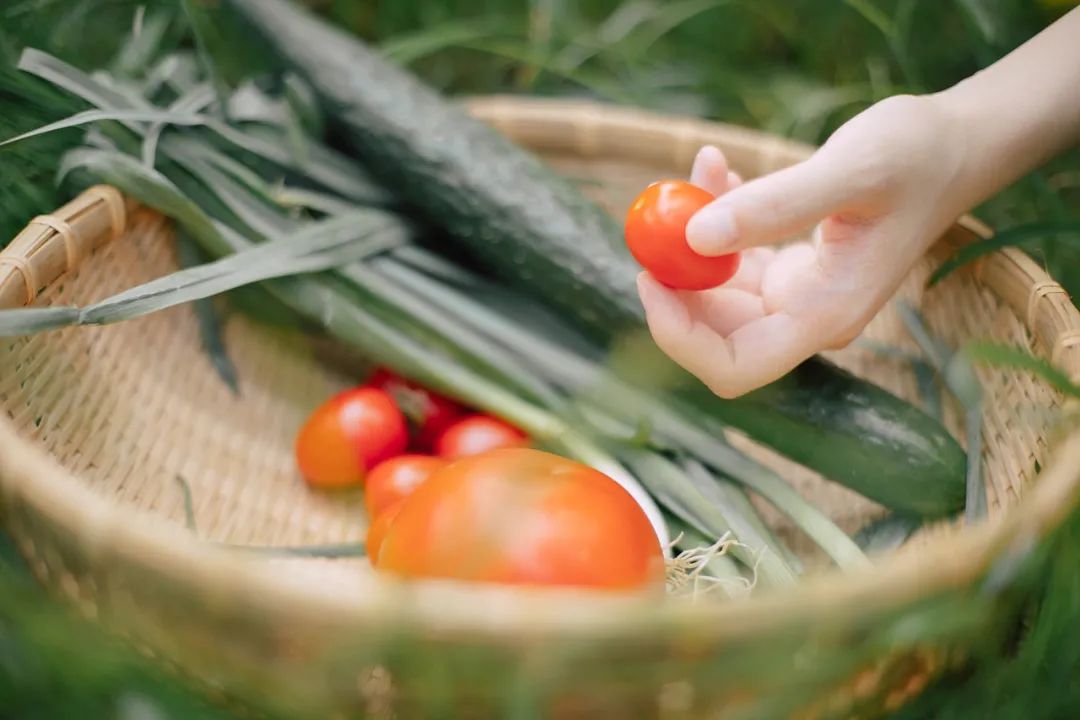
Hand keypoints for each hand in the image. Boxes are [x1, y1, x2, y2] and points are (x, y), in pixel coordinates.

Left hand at [637, 93, 968, 397]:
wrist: (954, 148)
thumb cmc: (918, 158)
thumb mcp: (851, 170)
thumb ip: (775, 206)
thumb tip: (694, 238)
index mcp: (824, 315)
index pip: (735, 365)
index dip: (681, 337)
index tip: (649, 278)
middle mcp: (805, 316)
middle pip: (713, 332)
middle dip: (677, 277)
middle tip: (661, 211)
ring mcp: (794, 295)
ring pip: (715, 289)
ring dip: (692, 237)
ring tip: (701, 168)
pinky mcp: (786, 269)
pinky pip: (731, 257)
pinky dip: (715, 217)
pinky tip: (715, 167)